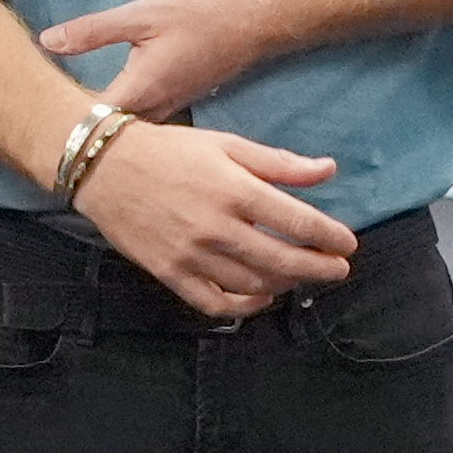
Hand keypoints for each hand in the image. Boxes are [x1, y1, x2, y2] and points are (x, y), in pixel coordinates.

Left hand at [39, 0, 293, 132]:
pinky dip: (121, 128)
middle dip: (74, 135)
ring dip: (98, 133)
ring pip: (125, 136)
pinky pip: (142, 129)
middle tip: (36, 132)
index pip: (89, 122)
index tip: (30, 123)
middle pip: (105, 137)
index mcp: (139, 91)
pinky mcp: (176, 108)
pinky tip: (105, 122)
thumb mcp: (142, 15)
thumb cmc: (198, 16)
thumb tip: (46, 42)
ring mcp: (167, 114)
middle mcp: (153, 112)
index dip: (59, 126)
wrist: (251, 25)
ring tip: (64, 130)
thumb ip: (94, 31)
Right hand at [70, 115, 351, 321]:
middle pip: (282, 261)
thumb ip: (279, 163)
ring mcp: (192, 255)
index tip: (347, 244)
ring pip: (253, 285)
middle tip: (338, 270)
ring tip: (300, 277)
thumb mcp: (227, 144)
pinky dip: (244, 308)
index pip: (298, 222)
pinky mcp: (171, 274)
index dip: (330, 237)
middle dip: (319, 269)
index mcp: (235, 190)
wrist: (105, 167)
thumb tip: (327, 170)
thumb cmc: (169, 150)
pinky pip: (215, 304)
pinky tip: (261, 298)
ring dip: (285, 285)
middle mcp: (216, 227)